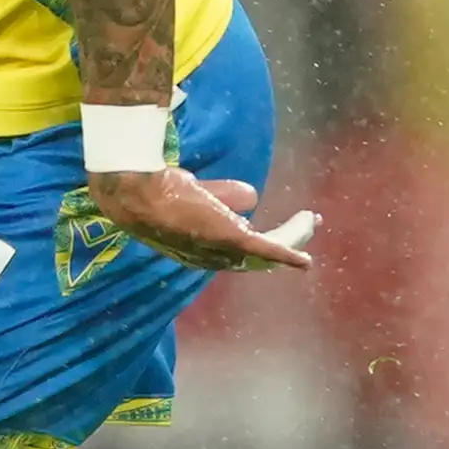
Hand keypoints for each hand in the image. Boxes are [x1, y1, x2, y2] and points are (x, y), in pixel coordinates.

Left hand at [88, 168, 316, 272]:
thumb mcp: (196, 191)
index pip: (235, 250)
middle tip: (303, 227)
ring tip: (310, 222)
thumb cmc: (157, 187)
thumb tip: (252, 196)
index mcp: (200, 248)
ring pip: (267, 248)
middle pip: (256, 254)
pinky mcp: (232, 238)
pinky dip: (288, 256)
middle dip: (282, 241)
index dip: (258, 242)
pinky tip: (306, 261)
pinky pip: (267, 250)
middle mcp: (211, 256)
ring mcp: (222, 249)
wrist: (138, 191)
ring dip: (292, 237)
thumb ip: (222, 195)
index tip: (275, 233)